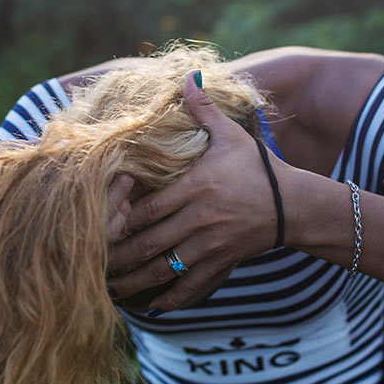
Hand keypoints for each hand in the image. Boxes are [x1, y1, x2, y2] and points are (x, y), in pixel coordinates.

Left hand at [106, 71, 280, 313]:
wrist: (294, 204)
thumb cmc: (258, 167)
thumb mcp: (232, 135)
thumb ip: (205, 109)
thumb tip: (188, 75)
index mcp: (195, 187)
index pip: (147, 208)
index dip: (118, 220)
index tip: (95, 227)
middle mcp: (199, 219)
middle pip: (149, 243)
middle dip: (118, 257)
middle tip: (90, 265)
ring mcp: (211, 244)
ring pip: (165, 268)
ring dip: (136, 283)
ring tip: (110, 290)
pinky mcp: (223, 262)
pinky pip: (193, 285)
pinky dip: (172, 299)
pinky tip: (154, 308)